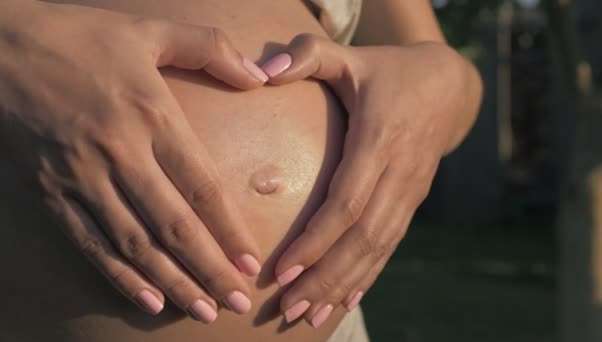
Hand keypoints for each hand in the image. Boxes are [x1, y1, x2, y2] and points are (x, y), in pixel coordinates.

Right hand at [0, 0, 268, 321]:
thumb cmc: (78, 36)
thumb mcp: (149, 31)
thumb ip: (210, 47)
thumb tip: (259, 76)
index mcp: (151, 115)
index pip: (202, 186)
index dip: (230, 229)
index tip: (252, 262)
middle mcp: (120, 153)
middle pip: (174, 225)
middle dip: (209, 269)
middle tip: (237, 302)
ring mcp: (81, 177)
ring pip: (135, 244)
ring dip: (172, 282)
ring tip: (202, 310)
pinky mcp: (49, 191)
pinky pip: (89, 243)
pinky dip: (118, 276)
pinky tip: (146, 301)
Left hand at [261, 34, 477, 325]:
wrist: (449, 88)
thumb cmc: (387, 71)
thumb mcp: (350, 56)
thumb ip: (308, 55)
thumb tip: (261, 69)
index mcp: (380, 139)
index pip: (347, 201)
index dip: (317, 240)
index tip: (283, 270)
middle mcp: (399, 173)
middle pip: (362, 238)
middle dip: (325, 279)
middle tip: (287, 311)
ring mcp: (410, 192)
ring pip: (377, 249)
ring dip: (343, 287)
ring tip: (308, 318)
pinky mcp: (412, 202)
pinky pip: (390, 245)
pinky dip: (367, 277)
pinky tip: (345, 302)